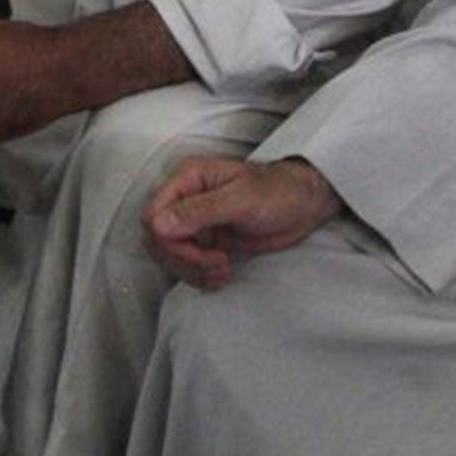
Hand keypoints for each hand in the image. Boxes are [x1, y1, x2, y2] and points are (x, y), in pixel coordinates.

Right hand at [144, 157, 342, 289]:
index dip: (170, 240)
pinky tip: (222, 275)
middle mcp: (185, 199)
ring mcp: (194, 222)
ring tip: (223, 271)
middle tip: (217, 262)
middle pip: (157, 239)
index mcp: (188, 178)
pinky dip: (200, 276)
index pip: (153, 215)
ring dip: (192, 270)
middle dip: (184, 258)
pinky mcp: (204, 242)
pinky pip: (186, 265)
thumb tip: (158, 225)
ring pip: (169, 255)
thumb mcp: (241, 199)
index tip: (203, 250)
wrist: (302, 206)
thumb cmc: (278, 192)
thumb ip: (200, 210)